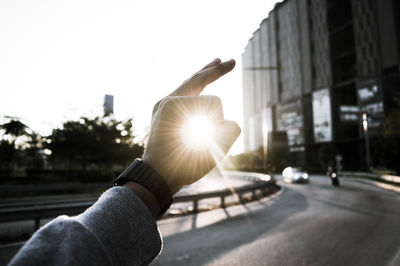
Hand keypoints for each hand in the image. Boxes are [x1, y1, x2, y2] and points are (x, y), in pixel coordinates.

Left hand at [142, 58, 240, 194]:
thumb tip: (227, 124)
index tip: (207, 141)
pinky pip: (181, 93)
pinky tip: (200, 84)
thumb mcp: (212, 152)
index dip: (218, 122)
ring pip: (189, 84)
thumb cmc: (182, 167)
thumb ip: (230, 131)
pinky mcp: (162, 113)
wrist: (154, 178)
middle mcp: (166, 101)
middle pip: (197, 78)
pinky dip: (194, 86)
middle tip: (230, 60)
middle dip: (216, 70)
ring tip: (215, 63)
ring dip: (204, 74)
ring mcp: (162, 106)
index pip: (213, 102)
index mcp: (174, 106)